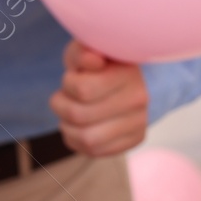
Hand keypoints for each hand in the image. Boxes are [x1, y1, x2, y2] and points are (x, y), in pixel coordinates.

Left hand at [48, 40, 148, 155]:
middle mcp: (138, 101)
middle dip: (61, 105)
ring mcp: (139, 124)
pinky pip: (94, 151)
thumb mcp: (85, 49)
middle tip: (65, 96)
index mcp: (127, 74)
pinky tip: (78, 125)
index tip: (72, 77)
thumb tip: (91, 59)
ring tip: (71, 111)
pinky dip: (76, 140)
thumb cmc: (98, 62)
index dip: (67, 83)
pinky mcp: (134, 140)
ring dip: (67, 125)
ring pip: (86, 139)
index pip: (82, 90)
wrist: (124, 77)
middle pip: (79, 116)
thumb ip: (82, 51)